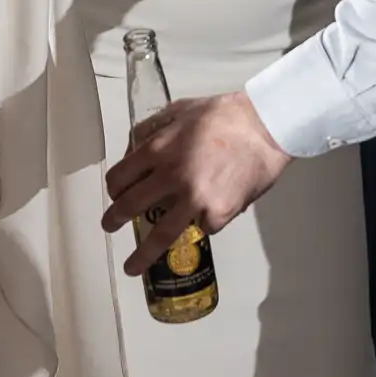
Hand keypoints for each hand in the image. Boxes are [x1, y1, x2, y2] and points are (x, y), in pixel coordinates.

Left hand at [101, 91, 291, 276]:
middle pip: (131, 207)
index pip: (120, 177)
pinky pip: (202, 227)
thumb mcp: (180, 110)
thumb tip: (134, 149)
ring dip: (141, 254)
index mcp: (158, 149)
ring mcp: (194, 199)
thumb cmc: (223, 114)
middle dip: (114, 220)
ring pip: (160, 235)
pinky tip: (207, 214)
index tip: (115, 195)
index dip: (114, 189)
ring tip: (131, 267)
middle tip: (110, 227)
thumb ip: (154, 129)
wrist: (266, 127)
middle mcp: (170, 177)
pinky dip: (201, 223)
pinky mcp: (218, 214)